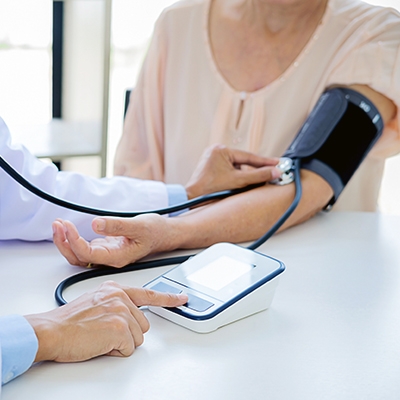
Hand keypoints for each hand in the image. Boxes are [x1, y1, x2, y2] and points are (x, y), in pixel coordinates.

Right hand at [25, 281, 187, 362]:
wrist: (51, 330)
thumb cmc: (68, 321)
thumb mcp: (95, 301)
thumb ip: (115, 303)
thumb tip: (128, 315)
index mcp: (115, 289)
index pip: (147, 294)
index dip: (168, 298)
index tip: (181, 298)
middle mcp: (121, 297)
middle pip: (142, 324)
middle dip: (127, 333)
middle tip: (103, 332)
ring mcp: (122, 311)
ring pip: (137, 338)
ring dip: (120, 343)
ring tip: (99, 336)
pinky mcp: (120, 328)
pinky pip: (128, 349)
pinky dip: (114, 351)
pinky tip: (99, 343)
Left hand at [53, 214, 170, 267]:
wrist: (163, 234)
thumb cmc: (154, 231)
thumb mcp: (138, 225)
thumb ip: (116, 226)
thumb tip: (95, 224)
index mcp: (117, 257)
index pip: (88, 254)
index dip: (74, 241)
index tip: (68, 225)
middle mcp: (109, 259)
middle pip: (78, 258)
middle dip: (64, 242)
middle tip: (58, 224)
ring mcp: (106, 254)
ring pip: (79, 255)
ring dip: (65, 241)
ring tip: (59, 224)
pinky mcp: (105, 247)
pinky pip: (83, 248)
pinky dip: (72, 238)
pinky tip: (67, 228)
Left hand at [185, 144, 281, 198]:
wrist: (192, 198)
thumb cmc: (211, 189)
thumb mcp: (238, 181)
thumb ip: (258, 176)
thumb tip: (275, 172)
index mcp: (221, 150)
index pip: (248, 156)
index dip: (265, 161)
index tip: (278, 163)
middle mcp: (216, 151)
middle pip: (243, 161)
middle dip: (256, 168)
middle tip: (273, 170)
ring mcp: (213, 159)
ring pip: (236, 166)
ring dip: (247, 174)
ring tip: (259, 179)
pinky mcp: (211, 167)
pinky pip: (229, 170)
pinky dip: (238, 176)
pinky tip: (245, 183)